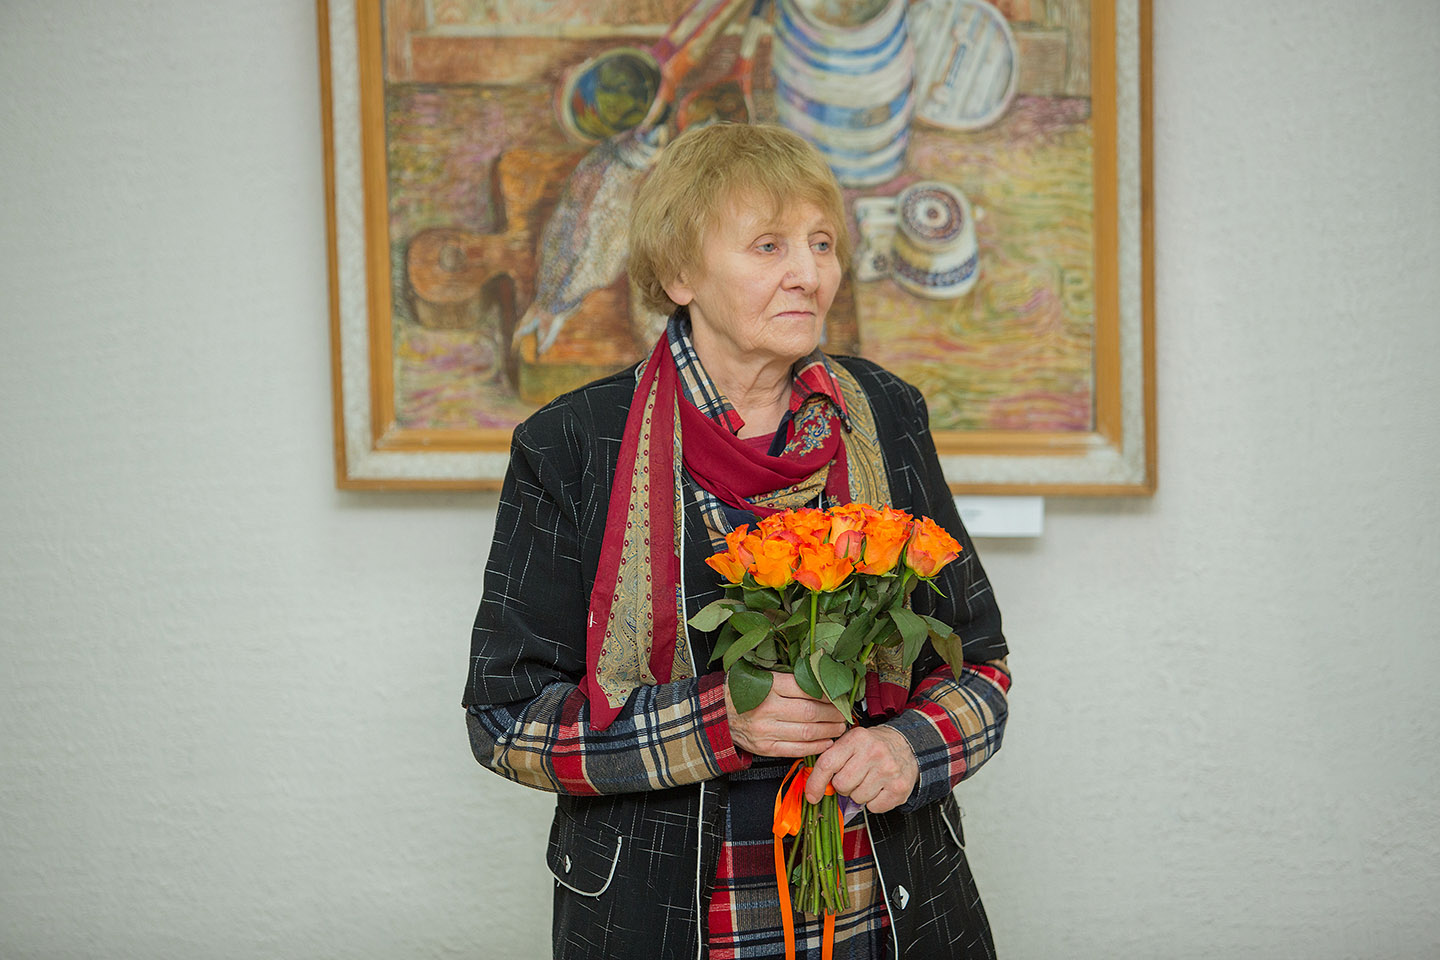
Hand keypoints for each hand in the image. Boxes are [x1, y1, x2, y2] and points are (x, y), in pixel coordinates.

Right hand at [725, 671, 847, 757]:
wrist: (717, 714)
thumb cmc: (741, 692)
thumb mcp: (760, 674)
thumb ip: (788, 677)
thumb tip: (820, 677)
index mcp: (768, 686)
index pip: (806, 688)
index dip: (827, 693)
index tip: (839, 694)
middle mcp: (767, 708)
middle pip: (811, 712)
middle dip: (833, 713)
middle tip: (844, 713)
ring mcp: (766, 730)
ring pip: (807, 732)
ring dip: (828, 730)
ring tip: (839, 727)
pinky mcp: (765, 747)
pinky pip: (796, 749)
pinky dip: (816, 747)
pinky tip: (827, 742)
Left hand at [805, 725, 917, 813]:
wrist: (907, 746)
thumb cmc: (875, 746)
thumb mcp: (853, 742)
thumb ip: (833, 759)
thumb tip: (813, 786)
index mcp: (857, 739)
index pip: (827, 763)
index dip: (816, 783)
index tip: (812, 796)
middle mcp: (873, 752)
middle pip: (841, 785)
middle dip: (844, 786)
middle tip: (855, 777)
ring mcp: (888, 770)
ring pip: (857, 798)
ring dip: (859, 794)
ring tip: (869, 780)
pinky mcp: (899, 788)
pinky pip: (873, 807)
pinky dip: (874, 802)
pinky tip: (880, 788)